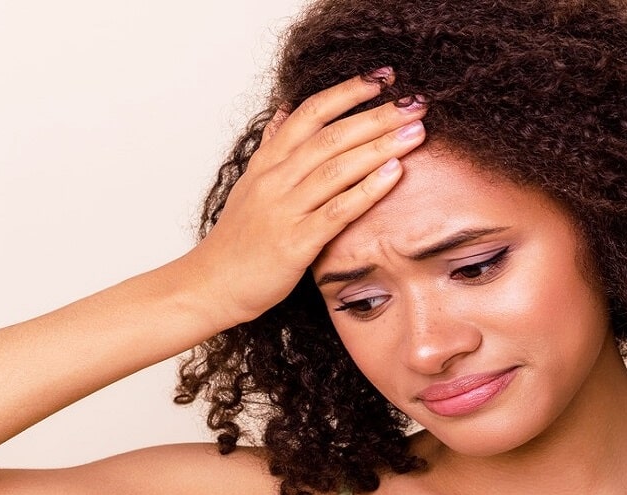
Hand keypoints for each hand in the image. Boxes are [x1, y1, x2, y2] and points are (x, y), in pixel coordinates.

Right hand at [188, 68, 428, 323]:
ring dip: (380, 147)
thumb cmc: (237, 240)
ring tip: (416, 131)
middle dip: (377, 116)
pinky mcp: (296, 243)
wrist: (211, 284)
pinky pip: (337, 211)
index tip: (383, 78)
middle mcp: (275, 179)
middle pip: (331, 136)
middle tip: (414, 102)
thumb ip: (273, 146)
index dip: (348, 92)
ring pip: (338, 168)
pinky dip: (368, 190)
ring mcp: (285, 210)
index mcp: (268, 163)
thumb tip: (286, 110)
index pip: (310, 113)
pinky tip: (395, 174)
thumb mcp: (250, 184)